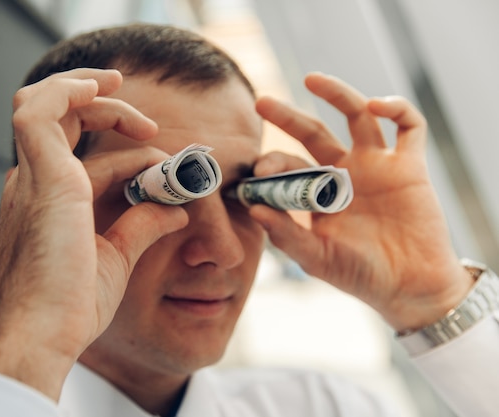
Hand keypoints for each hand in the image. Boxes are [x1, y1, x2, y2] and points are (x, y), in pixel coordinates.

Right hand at [0, 69, 186, 399]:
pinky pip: (38, 111)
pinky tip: (102, 87)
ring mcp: (32, 179)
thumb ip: (143, 226)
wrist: (41, 336)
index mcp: (47, 204)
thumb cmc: (69, 307)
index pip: (91, 163)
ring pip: (43, 105)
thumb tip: (176, 210)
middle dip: (104, 109)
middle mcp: (32, 184)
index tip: (170, 173)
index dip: (133, 160)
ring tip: (119, 87)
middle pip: (61, 122)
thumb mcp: (116, 257)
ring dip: (84, 90)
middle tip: (146, 121)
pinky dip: (68, 90)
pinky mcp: (41, 177)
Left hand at [250, 72, 472, 330]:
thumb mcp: (317, 258)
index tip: (257, 168)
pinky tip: (376, 105)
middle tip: (261, 102)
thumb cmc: (360, 275)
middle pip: (314, 132)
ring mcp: (377, 165)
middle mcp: (344, 173)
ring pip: (357, 116)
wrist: (410, 288)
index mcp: (318, 193)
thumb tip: (254, 209)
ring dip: (337, 94)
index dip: (272, 162)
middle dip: (288, 116)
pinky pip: (409, 126)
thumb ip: (287, 235)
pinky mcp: (410, 166)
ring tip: (312, 79)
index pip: (290, 165)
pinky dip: (397, 108)